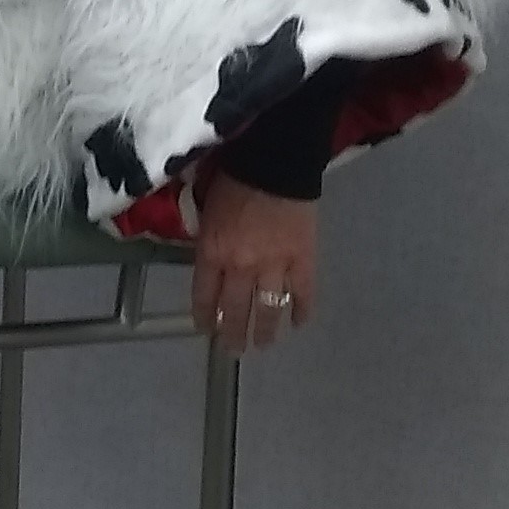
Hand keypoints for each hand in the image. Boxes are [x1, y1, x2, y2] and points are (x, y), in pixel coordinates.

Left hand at [189, 165, 316, 353]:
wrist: (275, 159)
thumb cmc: (234, 177)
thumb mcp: (206, 208)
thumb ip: (207, 238)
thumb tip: (209, 259)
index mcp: (213, 252)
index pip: (204, 296)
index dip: (205, 317)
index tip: (206, 329)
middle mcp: (241, 266)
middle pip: (235, 310)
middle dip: (232, 334)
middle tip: (233, 349)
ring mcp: (275, 266)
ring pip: (268, 310)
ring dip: (264, 331)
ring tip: (262, 344)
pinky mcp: (304, 259)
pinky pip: (303, 294)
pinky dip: (302, 311)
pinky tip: (299, 323)